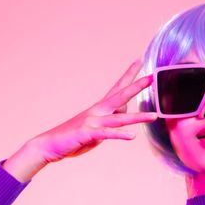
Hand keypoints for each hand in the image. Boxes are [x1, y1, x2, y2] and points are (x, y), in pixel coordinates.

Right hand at [30, 57, 157, 164]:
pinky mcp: (88, 134)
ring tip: (154, 116)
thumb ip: (111, 118)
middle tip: (151, 77)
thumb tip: (125, 111)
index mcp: (100, 108)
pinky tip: (132, 135)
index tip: (141, 60)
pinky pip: (107, 134)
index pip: (118, 87)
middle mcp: (97, 111)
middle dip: (136, 87)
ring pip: (119, 118)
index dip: (130, 74)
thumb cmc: (74, 136)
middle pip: (120, 96)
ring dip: (137, 117)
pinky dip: (120, 135)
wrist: (50, 144)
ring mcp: (93, 121)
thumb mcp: (97, 126)